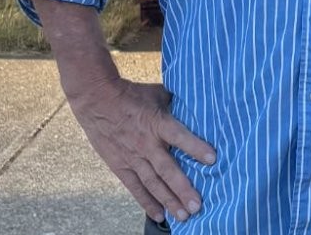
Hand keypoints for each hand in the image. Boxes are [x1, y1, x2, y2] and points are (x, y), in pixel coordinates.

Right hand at [65, 74, 216, 221]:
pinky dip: (147, 202)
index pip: (179, 136)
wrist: (97, 100)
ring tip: (183, 215)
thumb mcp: (157, 94)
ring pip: (153, 184)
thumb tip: (195, 106)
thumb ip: (174, 105)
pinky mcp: (120, 166)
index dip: (195, 147)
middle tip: (197, 205)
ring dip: (168, 201)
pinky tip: (159, 215)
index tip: (212, 159)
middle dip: (182, 189)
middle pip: (167, 169)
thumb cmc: (131, 94)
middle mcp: (146, 143)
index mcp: (157, 122)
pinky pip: (135, 188)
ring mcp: (133, 157)